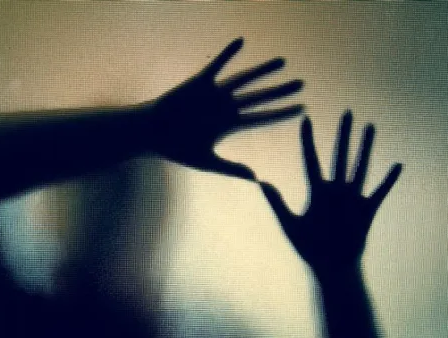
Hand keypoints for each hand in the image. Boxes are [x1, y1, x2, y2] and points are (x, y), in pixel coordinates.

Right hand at [153, 38, 302, 180]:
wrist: (152, 133)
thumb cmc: (176, 148)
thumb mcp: (206, 162)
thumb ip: (231, 168)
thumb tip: (256, 178)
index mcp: (229, 125)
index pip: (261, 118)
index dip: (281, 113)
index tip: (302, 108)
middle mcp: (226, 107)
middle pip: (259, 97)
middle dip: (280, 91)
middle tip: (302, 83)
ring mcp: (214, 94)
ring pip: (244, 79)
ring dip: (262, 70)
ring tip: (283, 62)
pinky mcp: (199, 82)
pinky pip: (216, 65)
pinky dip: (228, 54)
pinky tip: (241, 41)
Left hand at [260, 111, 401, 271]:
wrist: (330, 267)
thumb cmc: (308, 247)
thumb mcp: (289, 224)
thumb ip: (277, 203)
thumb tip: (260, 182)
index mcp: (316, 192)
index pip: (311, 159)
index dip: (308, 140)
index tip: (305, 119)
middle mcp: (335, 190)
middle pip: (340, 156)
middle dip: (343, 134)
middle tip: (347, 112)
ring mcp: (352, 198)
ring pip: (360, 167)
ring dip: (365, 147)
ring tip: (370, 126)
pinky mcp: (366, 210)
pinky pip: (379, 192)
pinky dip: (388, 180)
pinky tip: (397, 165)